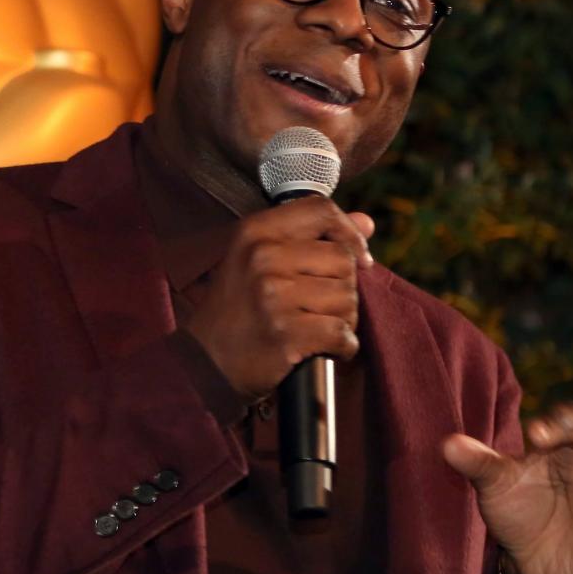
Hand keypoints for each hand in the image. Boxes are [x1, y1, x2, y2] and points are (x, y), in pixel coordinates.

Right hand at [187, 196, 373, 400]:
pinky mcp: (286, 334)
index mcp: (255, 232)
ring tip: (315, 326)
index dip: (348, 231)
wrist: (205, 363)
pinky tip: (323, 348)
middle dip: (343, 287)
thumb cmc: (239, 308)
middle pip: (343, 259)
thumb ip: (313, 235)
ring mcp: (273, 296)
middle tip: (319, 306)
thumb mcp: (261, 259)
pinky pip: (342, 334)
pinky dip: (342, 346)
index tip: (357, 256)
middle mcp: (263, 257)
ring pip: (348, 298)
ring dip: (343, 319)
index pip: (321, 210)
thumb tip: (366, 223)